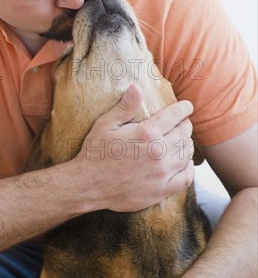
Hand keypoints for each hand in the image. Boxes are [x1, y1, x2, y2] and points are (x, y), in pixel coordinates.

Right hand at [75, 83, 194, 211]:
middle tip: (181, 123)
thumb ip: (125, 107)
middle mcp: (158, 153)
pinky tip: (182, 163)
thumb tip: (137, 86)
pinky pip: (186, 177)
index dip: (184, 109)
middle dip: (185, 125)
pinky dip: (188, 168)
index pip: (175, 116)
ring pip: (187, 154)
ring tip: (181, 141)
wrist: (88, 186)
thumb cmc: (95, 152)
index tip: (187, 107)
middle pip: (184, 134)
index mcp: (146, 133)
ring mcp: (161, 173)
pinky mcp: (161, 190)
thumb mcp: (106, 125)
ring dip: (186, 144)